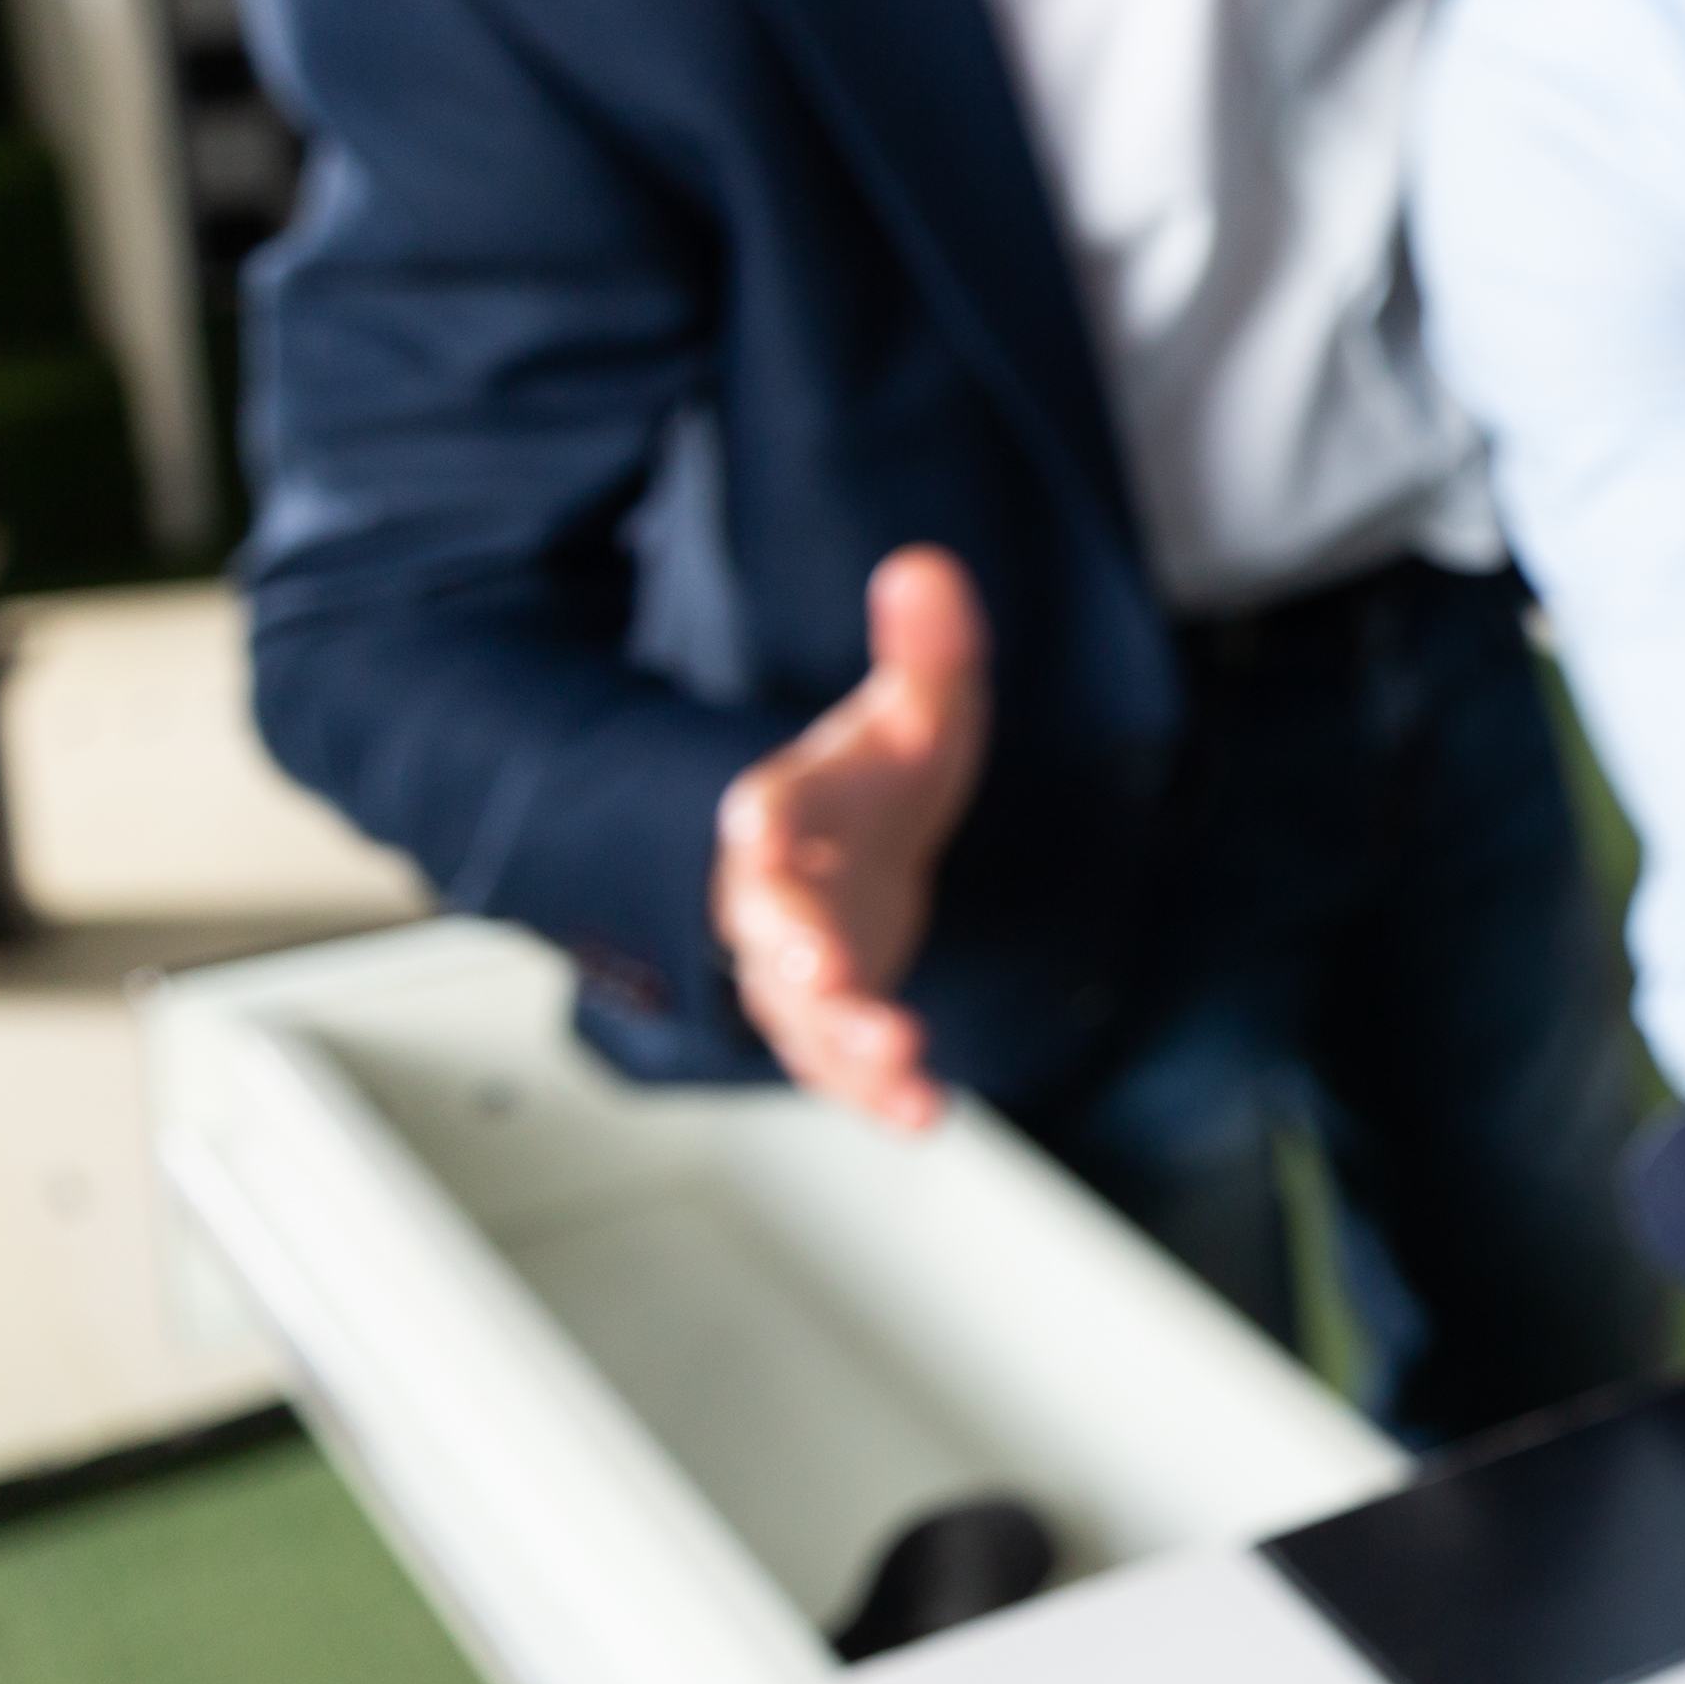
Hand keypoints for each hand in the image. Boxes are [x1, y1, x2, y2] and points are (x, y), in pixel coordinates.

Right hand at [710, 546, 987, 1127]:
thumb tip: (929, 567)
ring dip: (846, 1040)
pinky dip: (882, 1092)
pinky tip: (930, 1116)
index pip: (764, 812)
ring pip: (805, 1014)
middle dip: (792, 948)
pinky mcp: (835, 1020)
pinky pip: (848, 1066)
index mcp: (787, 815)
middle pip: (771, 927)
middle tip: (818, 971)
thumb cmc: (873, 785)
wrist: (857, 858)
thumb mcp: (911, 715)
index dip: (760, 818)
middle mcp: (779, 900)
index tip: (754, 820)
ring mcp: (802, 970)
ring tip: (899, 1059)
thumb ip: (924, 653)